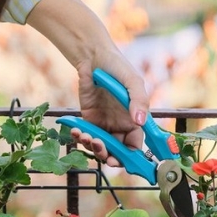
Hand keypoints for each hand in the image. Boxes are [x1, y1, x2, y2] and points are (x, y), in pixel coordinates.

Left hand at [24, 0, 148, 165]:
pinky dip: (80, 138)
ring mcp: (104, 125)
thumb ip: (139, 100)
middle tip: (102, 152)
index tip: (122, 159)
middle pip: (117, 152)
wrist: (92, 57)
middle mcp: (120, 125)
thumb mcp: (132, 81)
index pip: (135, 145)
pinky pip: (85, 136)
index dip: (130, 156)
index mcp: (134, 120)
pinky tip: (77, 132)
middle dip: (110, 156)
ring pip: (100, 147)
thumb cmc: (117, 66)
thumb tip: (140, 121)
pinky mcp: (88, 121)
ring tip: (87, 137)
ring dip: (93, 148)